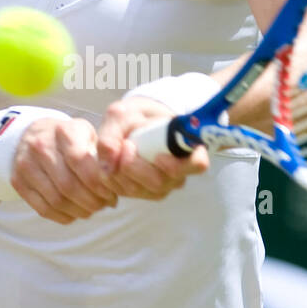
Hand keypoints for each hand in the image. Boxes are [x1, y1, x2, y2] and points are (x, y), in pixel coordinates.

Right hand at [11, 115, 123, 224]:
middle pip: (69, 186)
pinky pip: (43, 209)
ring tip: (93, 209)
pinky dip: (64, 216)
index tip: (111, 192)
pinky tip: (76, 212)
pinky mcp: (18, 182)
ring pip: (56, 200)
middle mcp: (41, 146)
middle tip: (105, 204)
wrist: (32, 135)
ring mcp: (25, 164)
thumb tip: (119, 182)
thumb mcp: (88, 135)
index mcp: (63, 131)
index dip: (99, 183)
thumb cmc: (70, 139)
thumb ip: (103, 155)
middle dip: (92, 201)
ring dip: (80, 210)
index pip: (81, 162)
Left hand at [94, 97, 209, 199]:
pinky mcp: (141, 193)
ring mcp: (160, 187)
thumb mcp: (123, 114)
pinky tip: (110, 163)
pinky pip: (123, 192)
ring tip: (115, 150)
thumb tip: (108, 161)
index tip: (157, 155)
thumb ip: (112, 134)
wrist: (133, 124)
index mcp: (188, 149)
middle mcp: (177, 173)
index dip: (176, 164)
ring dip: (117, 171)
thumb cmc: (136, 117)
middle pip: (158, 182)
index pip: (197, 164)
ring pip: (137, 189)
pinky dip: (110, 178)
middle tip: (125, 145)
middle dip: (134, 166)